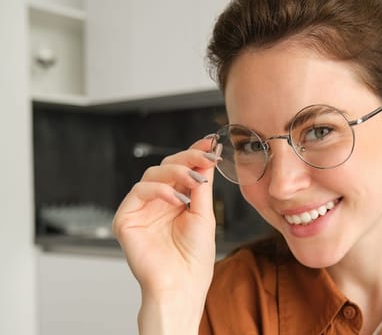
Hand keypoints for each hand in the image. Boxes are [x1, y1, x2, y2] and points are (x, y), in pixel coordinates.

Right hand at [112, 136, 220, 332]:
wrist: (182, 284)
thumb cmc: (194, 256)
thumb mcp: (204, 214)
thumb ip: (202, 185)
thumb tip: (208, 157)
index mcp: (176, 200)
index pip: (182, 168)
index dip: (194, 153)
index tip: (211, 143)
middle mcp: (157, 202)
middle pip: (166, 166)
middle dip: (188, 157)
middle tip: (206, 156)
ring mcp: (140, 209)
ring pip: (152, 173)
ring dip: (177, 171)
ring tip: (196, 180)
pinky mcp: (126, 218)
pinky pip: (139, 191)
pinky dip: (160, 190)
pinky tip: (178, 199)